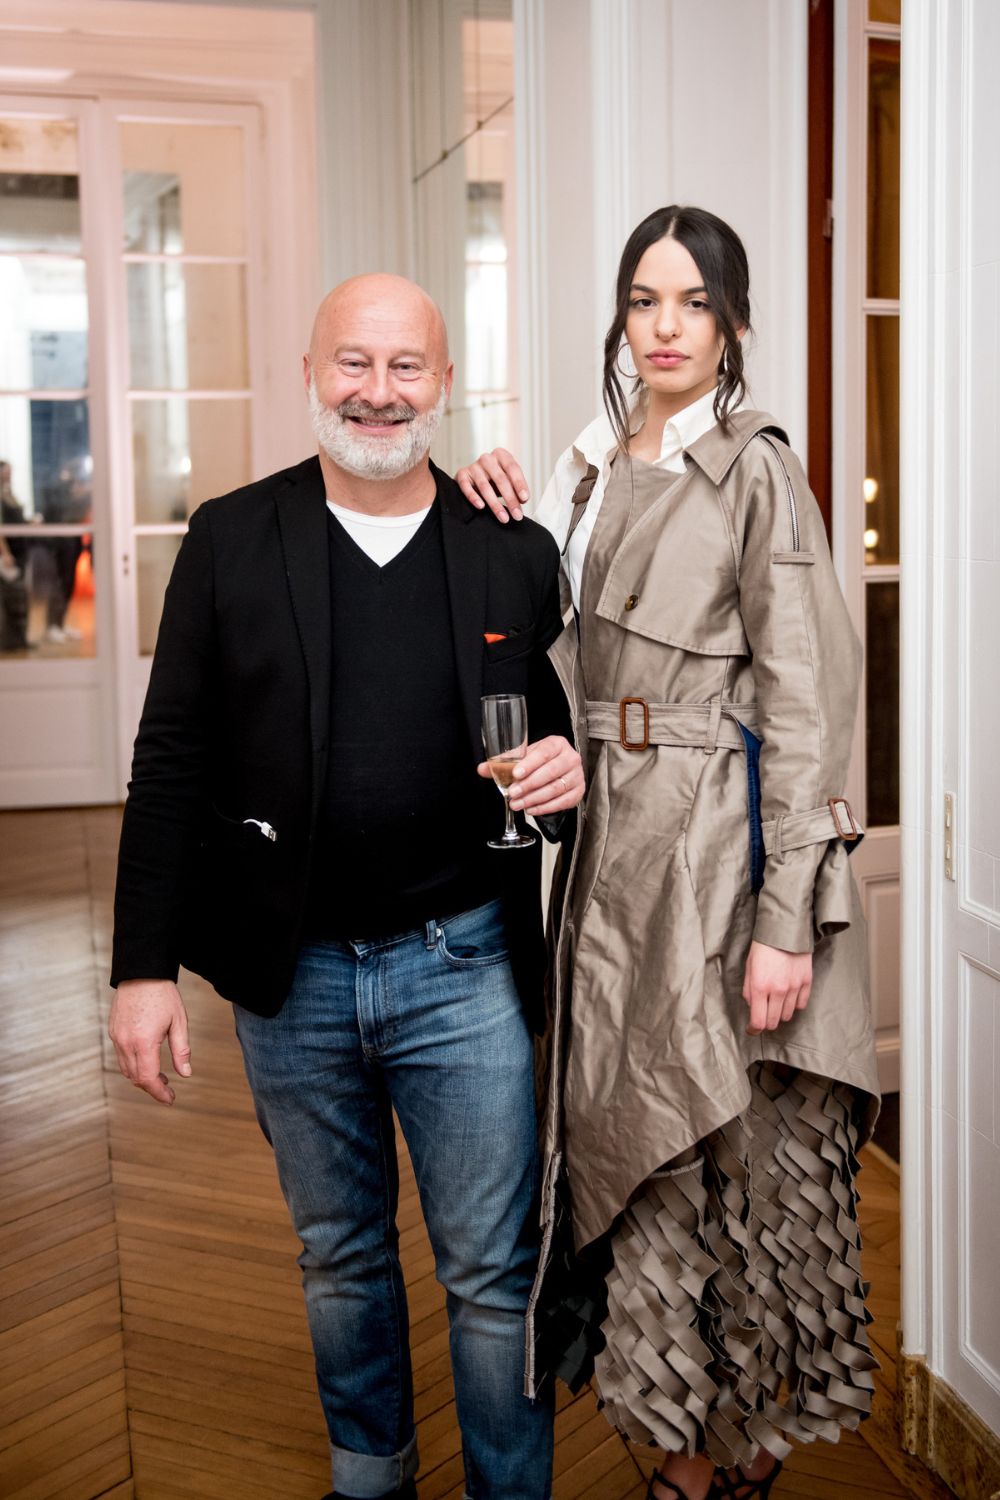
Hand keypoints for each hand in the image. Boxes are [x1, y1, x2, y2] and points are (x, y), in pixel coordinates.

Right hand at [108, 979, 191, 1105]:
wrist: (141, 972)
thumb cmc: (162, 994)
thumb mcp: (179, 1022)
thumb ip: (181, 1050)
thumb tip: (186, 1074)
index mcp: (143, 1042)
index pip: (147, 1079)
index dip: (158, 1093)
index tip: (170, 1099)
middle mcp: (125, 1042)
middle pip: (135, 1078)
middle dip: (152, 1088)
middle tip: (168, 1090)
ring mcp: (116, 1037)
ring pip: (126, 1069)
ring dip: (141, 1077)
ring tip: (159, 1077)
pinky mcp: (113, 1031)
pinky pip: (121, 1056)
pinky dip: (133, 1065)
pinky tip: (147, 1060)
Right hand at [456, 449, 528, 522]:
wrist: (473, 479)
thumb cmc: (494, 480)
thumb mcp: (508, 481)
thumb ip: (516, 489)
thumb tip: (522, 499)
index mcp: (501, 455)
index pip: (513, 468)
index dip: (519, 484)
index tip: (524, 499)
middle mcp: (487, 458)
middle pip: (500, 479)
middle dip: (510, 499)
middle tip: (517, 515)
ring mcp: (473, 466)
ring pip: (485, 486)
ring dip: (495, 504)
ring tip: (503, 518)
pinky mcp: (462, 475)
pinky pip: (467, 487)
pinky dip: (474, 497)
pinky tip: (481, 506)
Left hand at [478, 734, 583, 815]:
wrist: (560, 770)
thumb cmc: (540, 762)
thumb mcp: (524, 758)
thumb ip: (503, 763)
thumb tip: (482, 769)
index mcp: (557, 744)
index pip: (544, 752)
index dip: (530, 764)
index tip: (515, 774)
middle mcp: (570, 758)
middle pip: (550, 772)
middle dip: (529, 785)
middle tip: (513, 793)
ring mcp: (577, 775)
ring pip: (556, 788)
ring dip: (534, 798)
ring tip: (518, 804)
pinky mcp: (579, 791)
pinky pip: (562, 802)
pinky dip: (545, 807)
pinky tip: (531, 809)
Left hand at [741, 941, 811, 1035]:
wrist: (785, 930)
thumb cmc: (763, 948)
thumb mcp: (748, 968)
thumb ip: (749, 991)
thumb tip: (752, 1008)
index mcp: (760, 986)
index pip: (758, 1021)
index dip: (754, 1029)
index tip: (752, 1030)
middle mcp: (778, 990)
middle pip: (773, 1022)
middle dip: (766, 1022)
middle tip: (763, 1015)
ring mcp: (794, 987)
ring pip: (787, 1015)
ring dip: (780, 1013)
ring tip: (775, 1002)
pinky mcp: (806, 982)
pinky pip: (801, 1004)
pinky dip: (794, 1004)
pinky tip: (788, 996)